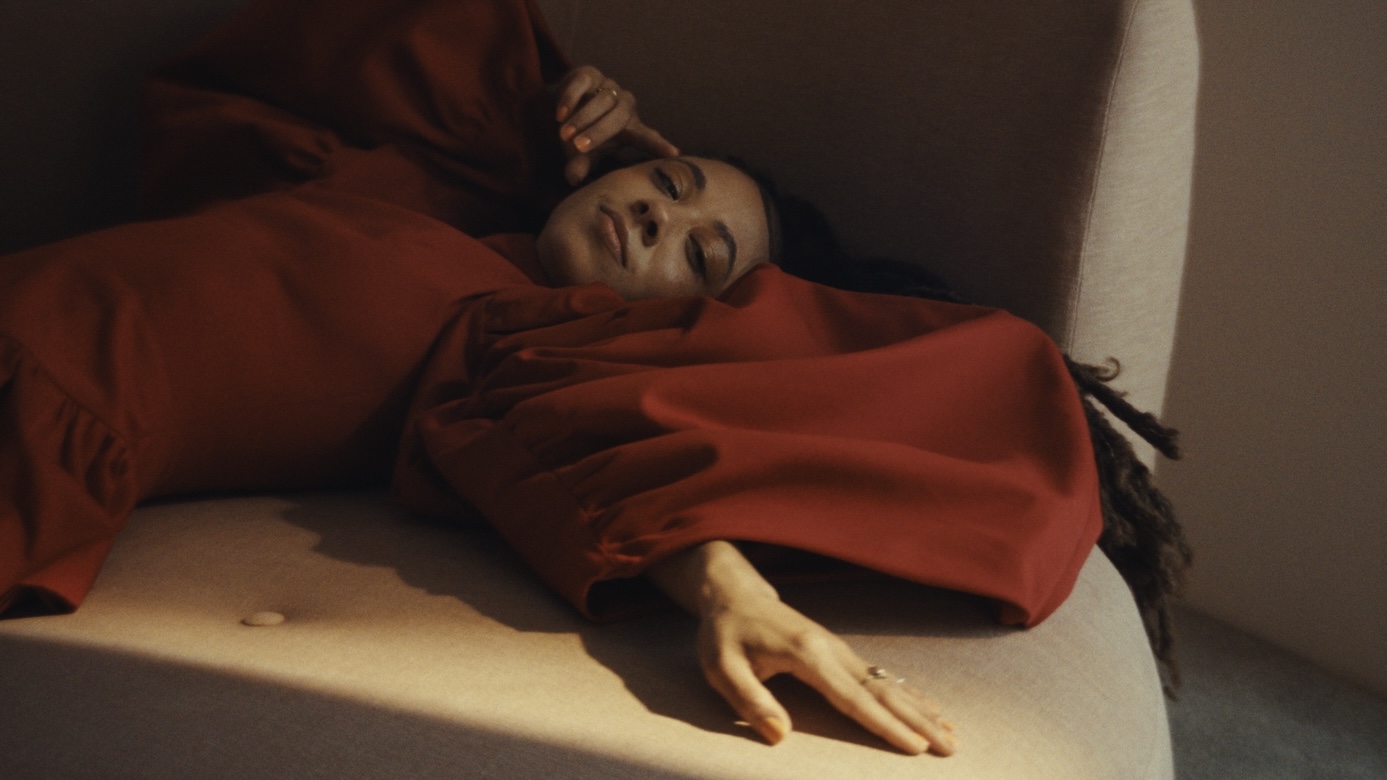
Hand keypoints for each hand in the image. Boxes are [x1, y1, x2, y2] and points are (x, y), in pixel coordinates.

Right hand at [552, 65, 678, 185]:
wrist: (561, 106)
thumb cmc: (581, 135)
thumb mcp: (582, 154)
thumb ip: (580, 166)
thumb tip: (573, 180)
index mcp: (631, 128)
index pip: (647, 137)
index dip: (659, 145)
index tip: (675, 154)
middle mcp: (625, 106)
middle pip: (619, 117)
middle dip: (598, 132)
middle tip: (578, 147)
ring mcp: (609, 87)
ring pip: (600, 101)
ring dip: (582, 119)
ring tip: (563, 135)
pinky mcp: (590, 74)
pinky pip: (582, 85)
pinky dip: (570, 99)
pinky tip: (560, 115)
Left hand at [646, 541, 957, 754]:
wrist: (733, 595)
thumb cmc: (725, 633)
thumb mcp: (721, 666)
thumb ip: (748, 700)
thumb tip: (779, 735)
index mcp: (807, 655)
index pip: (852, 697)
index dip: (884, 725)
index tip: (914, 747)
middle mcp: (832, 650)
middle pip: (883, 691)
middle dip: (919, 721)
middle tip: (951, 746)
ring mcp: (839, 650)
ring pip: (888, 684)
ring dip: (922, 709)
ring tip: (953, 732)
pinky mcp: (839, 653)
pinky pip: (880, 677)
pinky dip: (908, 694)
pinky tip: (929, 707)